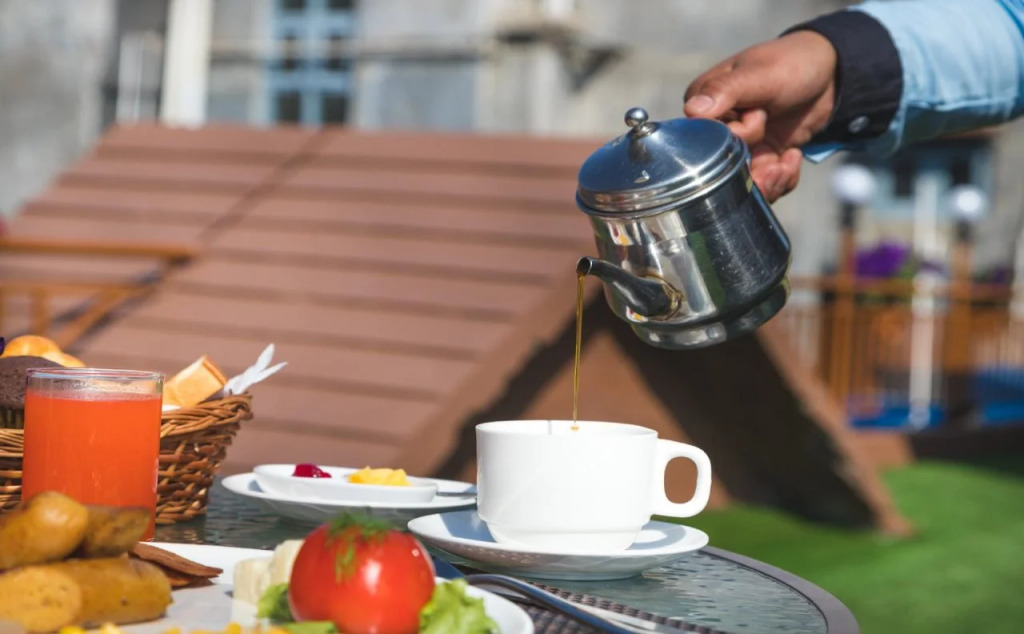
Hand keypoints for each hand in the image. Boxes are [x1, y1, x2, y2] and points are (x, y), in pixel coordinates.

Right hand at [684, 31, 837, 200]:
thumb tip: (692, 110)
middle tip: (776, 150)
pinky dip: (781, 179)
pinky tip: (793, 157)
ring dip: (768, 180)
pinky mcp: (762, 157)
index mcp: (705, 105)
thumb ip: (725, 91)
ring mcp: (740, 146)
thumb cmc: (792, 63)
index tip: (759, 116)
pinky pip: (765, 183)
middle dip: (753, 165)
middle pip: (722, 169)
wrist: (831, 74)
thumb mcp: (759, 75)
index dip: (732, 138)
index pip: (703, 140)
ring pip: (743, 183)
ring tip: (788, 163)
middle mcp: (717, 129)